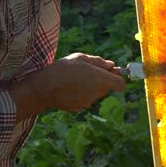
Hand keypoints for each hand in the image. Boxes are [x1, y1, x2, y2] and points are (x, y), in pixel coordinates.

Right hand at [7, 53, 125, 120]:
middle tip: (87, 70)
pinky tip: (69, 87)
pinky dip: (81, 94)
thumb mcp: (80, 58)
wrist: (44, 89)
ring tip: (74, 78)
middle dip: (101, 79)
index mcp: (101, 80)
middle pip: (107, 87)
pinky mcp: (80, 108)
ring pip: (95, 93)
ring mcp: (89, 102)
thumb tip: (111, 65)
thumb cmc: (63, 70)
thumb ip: (98, 62)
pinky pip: (85, 99)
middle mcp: (98, 93)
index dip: (117, 77)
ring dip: (90, 86)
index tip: (110, 71)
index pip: (121, 84)